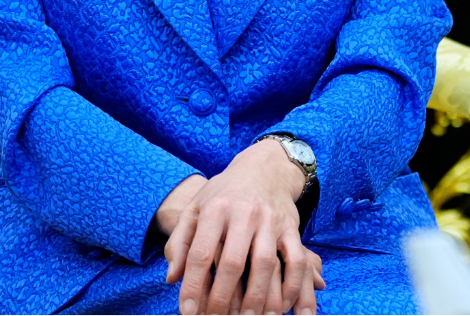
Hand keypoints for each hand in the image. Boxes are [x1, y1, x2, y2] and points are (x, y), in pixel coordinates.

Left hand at [165, 139, 326, 314]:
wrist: (265, 167)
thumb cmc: (223, 193)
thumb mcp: (195, 209)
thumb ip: (180, 243)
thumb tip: (172, 278)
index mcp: (215, 210)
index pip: (201, 253)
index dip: (194, 286)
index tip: (188, 311)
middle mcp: (244, 214)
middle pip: (233, 262)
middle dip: (223, 297)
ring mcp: (271, 221)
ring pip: (265, 263)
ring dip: (257, 296)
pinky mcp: (291, 227)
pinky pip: (296, 259)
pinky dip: (291, 285)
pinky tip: (281, 305)